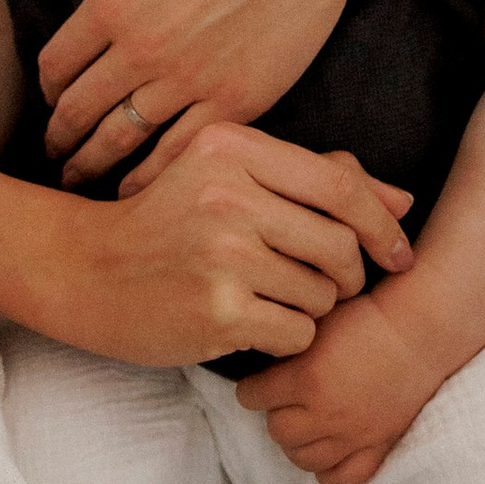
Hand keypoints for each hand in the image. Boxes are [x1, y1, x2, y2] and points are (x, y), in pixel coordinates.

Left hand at [36, 0, 372, 181]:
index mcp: (114, 2)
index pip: (56, 63)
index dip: (46, 87)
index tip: (50, 99)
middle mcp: (142, 49)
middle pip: (79, 109)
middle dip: (58, 137)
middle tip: (52, 153)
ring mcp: (189, 80)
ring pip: (121, 138)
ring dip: (91, 163)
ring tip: (78, 178)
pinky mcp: (236, 102)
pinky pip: (178, 151)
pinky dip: (148, 176)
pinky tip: (134, 188)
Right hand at [47, 123, 411, 371]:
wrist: (82, 270)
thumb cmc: (165, 223)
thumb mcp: (227, 178)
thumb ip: (315, 181)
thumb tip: (401, 202)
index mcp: (232, 147)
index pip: (340, 187)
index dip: (382, 226)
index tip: (399, 254)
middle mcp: (228, 194)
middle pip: (340, 245)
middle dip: (344, 276)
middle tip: (319, 284)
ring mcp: (223, 253)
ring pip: (322, 294)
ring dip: (310, 308)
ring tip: (268, 298)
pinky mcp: (218, 310)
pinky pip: (297, 333)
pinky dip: (286, 337)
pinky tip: (251, 324)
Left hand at [243, 293, 440, 483]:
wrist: (420, 331)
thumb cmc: (368, 317)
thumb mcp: (316, 320)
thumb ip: (286, 346)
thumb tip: (260, 356)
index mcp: (306, 378)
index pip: (251, 397)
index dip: (252, 387)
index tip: (258, 383)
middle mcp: (326, 412)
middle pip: (276, 430)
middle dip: (276, 414)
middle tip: (286, 400)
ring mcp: (352, 435)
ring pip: (302, 458)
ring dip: (298, 442)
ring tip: (305, 424)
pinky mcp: (377, 447)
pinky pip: (341, 478)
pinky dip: (328, 469)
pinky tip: (328, 449)